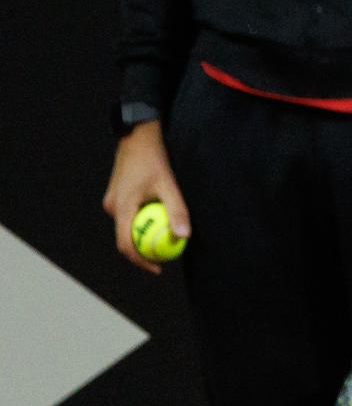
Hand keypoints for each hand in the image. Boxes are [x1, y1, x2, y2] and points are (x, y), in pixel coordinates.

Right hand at [102, 122, 189, 274]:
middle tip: (164, 259)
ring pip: (126, 227)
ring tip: (164, 240)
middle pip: (124, 239)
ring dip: (143, 236)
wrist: (137, 137)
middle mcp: (113, 207)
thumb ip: (177, 210)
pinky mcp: (116, 196)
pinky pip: (128, 216)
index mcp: (122, 207)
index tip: (158, 268)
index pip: (126, 244)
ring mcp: (112, 201)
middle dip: (143, 252)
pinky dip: (141, 222)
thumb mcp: (169, 185)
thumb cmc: (154, 159)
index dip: (141, 260)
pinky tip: (159, 220)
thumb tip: (184, 236)